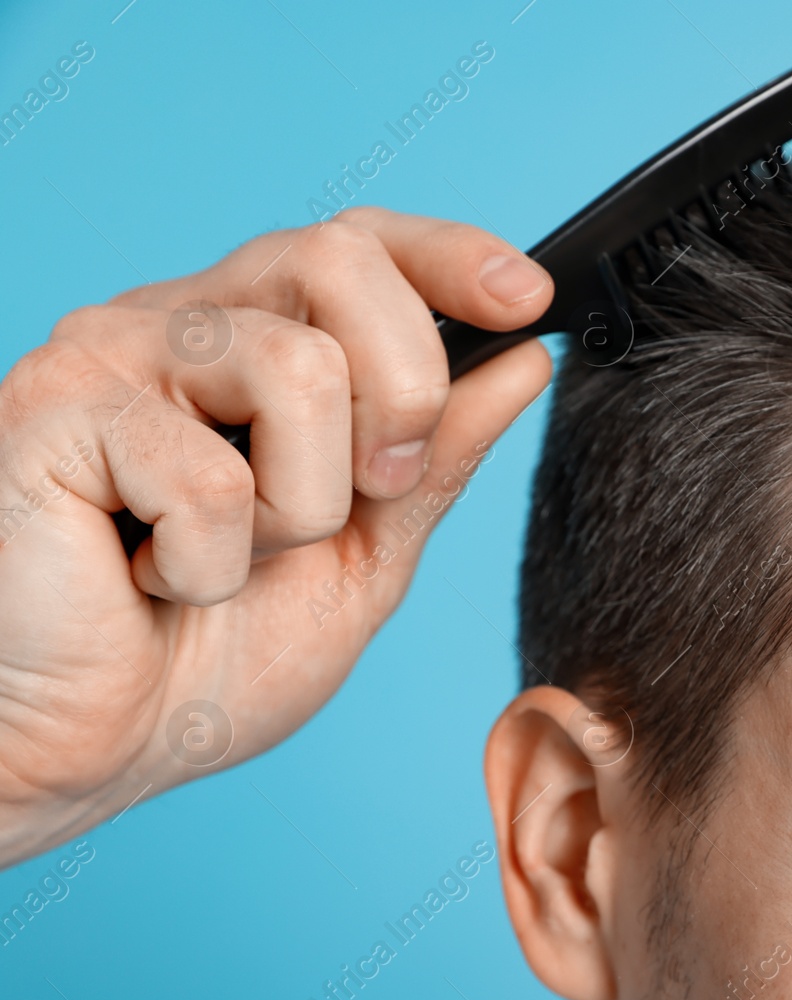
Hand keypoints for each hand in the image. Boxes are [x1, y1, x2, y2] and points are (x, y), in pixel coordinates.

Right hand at [0, 208, 553, 867]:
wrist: (88, 750)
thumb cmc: (208, 654)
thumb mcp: (366, 553)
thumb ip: (438, 456)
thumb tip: (525, 360)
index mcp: (254, 343)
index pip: (358, 244)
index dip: (450, 256)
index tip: (528, 297)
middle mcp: (180, 324)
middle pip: (338, 260)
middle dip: (403, 391)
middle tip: (373, 491)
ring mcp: (108, 354)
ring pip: (297, 369)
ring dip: (299, 508)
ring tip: (228, 557)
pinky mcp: (51, 409)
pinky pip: (209, 474)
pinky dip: (209, 564)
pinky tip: (149, 578)